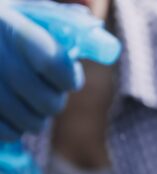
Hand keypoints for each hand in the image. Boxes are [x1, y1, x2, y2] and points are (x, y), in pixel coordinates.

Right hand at [0, 6, 83, 139]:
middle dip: (55, 100)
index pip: (55, 64)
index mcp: (14, 29)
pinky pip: (9, 134)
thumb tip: (109, 49)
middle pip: (48, 103)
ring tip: (26, 100)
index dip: (69, 78)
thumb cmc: (10, 31)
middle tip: (46, 90)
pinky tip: (10, 111)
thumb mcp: (34, 18)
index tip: (70, 78)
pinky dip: (15, 127)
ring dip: (37, 116)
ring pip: (32, 123)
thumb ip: (69, 27)